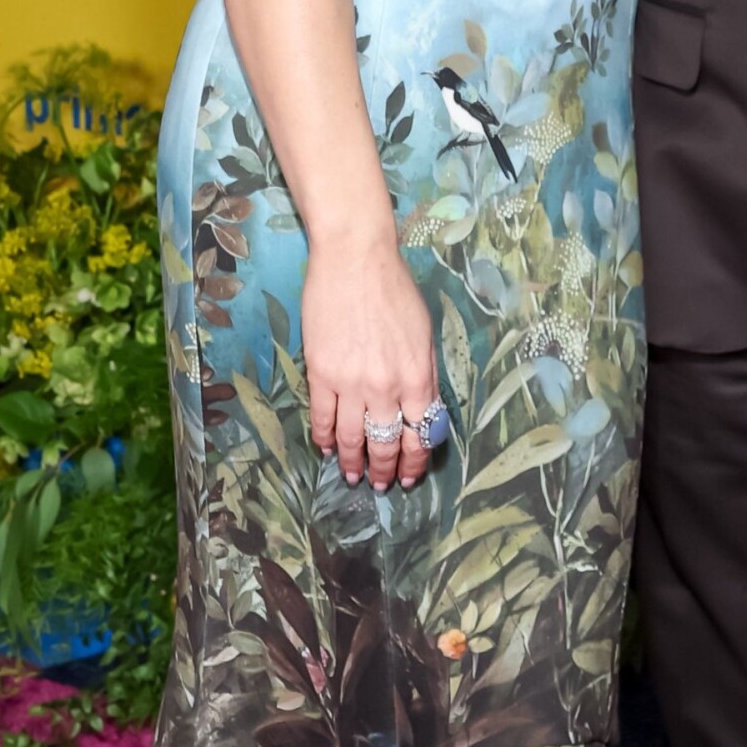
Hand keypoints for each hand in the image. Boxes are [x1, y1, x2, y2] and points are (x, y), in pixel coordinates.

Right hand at [303, 235, 438, 492]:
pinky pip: (322, 416)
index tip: (410, 477)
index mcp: (418, 377)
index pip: (421, 435)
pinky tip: (325, 448)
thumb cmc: (396, 290)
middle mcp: (387, 387)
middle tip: (382, 486)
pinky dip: (324, 437)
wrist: (356, 260)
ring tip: (353, 476)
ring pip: (352, 437)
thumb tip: (424, 409)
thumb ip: (425, 373)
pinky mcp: (321, 373)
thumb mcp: (425, 333)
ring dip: (353, 462)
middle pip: (387, 442)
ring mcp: (351, 382)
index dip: (415, 462)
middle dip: (385, 470)